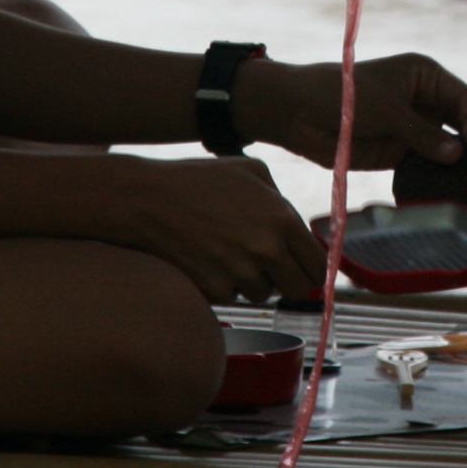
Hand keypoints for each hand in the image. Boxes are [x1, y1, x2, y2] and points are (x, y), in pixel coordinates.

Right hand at [105, 153, 324, 302]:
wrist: (148, 200)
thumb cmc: (199, 180)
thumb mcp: (252, 171)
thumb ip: (282, 199)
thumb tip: (298, 229)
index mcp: (283, 220)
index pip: (318, 267)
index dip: (309, 270)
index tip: (300, 269)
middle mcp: (268, 251)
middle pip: (297, 290)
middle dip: (286, 281)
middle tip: (269, 267)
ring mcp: (241, 274)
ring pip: (262, 295)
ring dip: (251, 281)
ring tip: (227, 252)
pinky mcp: (215, 291)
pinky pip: (231, 297)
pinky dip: (223, 284)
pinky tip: (206, 258)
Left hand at [242, 53, 466, 170]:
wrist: (300, 114)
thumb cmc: (342, 95)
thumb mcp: (384, 109)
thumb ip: (421, 132)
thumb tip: (458, 153)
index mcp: (426, 76)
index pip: (465, 97)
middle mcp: (427, 101)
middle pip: (466, 121)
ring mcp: (417, 129)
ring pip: (452, 146)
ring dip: (462, 161)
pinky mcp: (403, 153)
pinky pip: (430, 165)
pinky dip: (441, 176)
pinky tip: (448, 188)